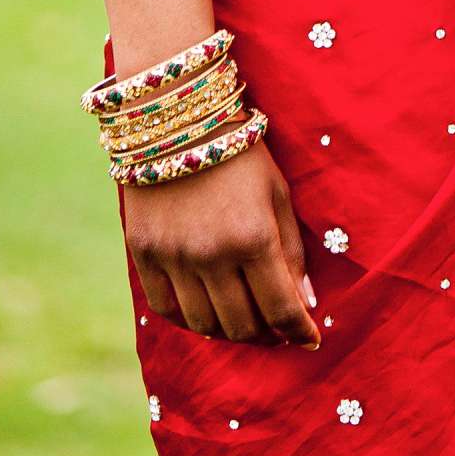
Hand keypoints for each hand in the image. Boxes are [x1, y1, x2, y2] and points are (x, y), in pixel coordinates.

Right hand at [125, 140, 321, 347]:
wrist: (177, 116)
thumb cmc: (239, 152)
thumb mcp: (277, 192)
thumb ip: (292, 250)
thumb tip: (306, 304)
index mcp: (253, 236)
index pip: (281, 309)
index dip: (299, 332)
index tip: (310, 339)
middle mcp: (212, 254)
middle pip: (243, 326)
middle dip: (267, 332)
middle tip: (276, 324)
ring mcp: (174, 256)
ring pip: (205, 325)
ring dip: (229, 329)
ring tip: (243, 314)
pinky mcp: (144, 253)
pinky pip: (166, 309)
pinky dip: (189, 318)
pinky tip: (205, 306)